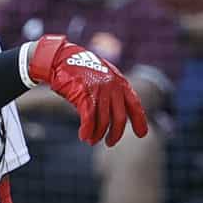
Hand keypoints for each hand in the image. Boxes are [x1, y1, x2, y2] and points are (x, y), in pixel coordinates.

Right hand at [27, 35, 147, 145]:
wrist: (61, 58)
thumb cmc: (81, 70)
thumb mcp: (103, 78)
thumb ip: (113, 93)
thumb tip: (117, 115)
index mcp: (120, 83)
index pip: (135, 105)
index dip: (140, 121)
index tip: (142, 134)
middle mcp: (113, 87)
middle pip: (119, 119)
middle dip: (115, 134)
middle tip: (110, 143)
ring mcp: (99, 91)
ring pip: (103, 122)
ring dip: (98, 135)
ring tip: (91, 141)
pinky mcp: (84, 95)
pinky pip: (88, 119)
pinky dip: (87, 130)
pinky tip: (83, 136)